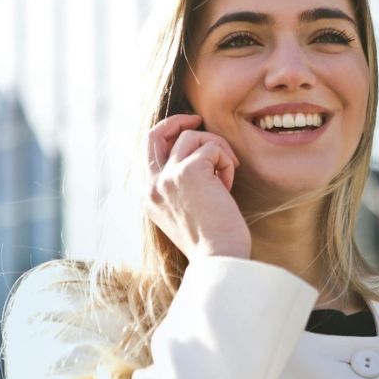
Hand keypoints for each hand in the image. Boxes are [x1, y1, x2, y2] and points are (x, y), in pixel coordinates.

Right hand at [145, 114, 250, 260]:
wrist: (219, 259)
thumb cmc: (212, 242)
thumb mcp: (187, 212)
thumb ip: (181, 187)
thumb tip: (198, 158)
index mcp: (150, 197)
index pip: (150, 152)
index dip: (169, 135)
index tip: (189, 131)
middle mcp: (152, 185)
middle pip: (156, 134)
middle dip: (178, 121)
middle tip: (198, 119)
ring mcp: (168, 177)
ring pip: (193, 137)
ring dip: (217, 150)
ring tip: (226, 176)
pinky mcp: (189, 171)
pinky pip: (213, 148)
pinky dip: (226, 162)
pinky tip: (228, 186)